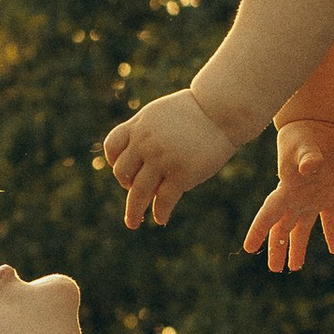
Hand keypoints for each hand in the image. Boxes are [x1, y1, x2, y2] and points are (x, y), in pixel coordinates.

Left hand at [102, 88, 239, 229]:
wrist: (221, 110)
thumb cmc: (195, 111)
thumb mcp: (160, 114)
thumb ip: (145, 131)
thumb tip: (137, 156)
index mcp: (139, 126)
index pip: (112, 147)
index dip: (114, 162)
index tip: (123, 172)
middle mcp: (145, 143)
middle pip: (122, 173)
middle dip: (126, 187)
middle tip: (134, 199)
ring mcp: (162, 159)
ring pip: (139, 192)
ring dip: (133, 211)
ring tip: (132, 222)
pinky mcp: (181, 173)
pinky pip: (164, 199)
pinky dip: (160, 212)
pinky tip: (161, 218)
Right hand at [242, 118, 333, 274]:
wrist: (315, 127)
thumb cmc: (306, 135)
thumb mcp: (306, 147)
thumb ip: (307, 159)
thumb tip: (309, 168)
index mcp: (286, 191)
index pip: (269, 215)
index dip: (258, 232)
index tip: (248, 248)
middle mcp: (296, 199)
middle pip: (283, 229)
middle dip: (277, 249)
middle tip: (274, 269)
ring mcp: (313, 199)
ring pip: (302, 229)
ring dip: (298, 248)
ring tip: (295, 267)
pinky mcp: (330, 195)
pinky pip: (330, 219)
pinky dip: (332, 234)